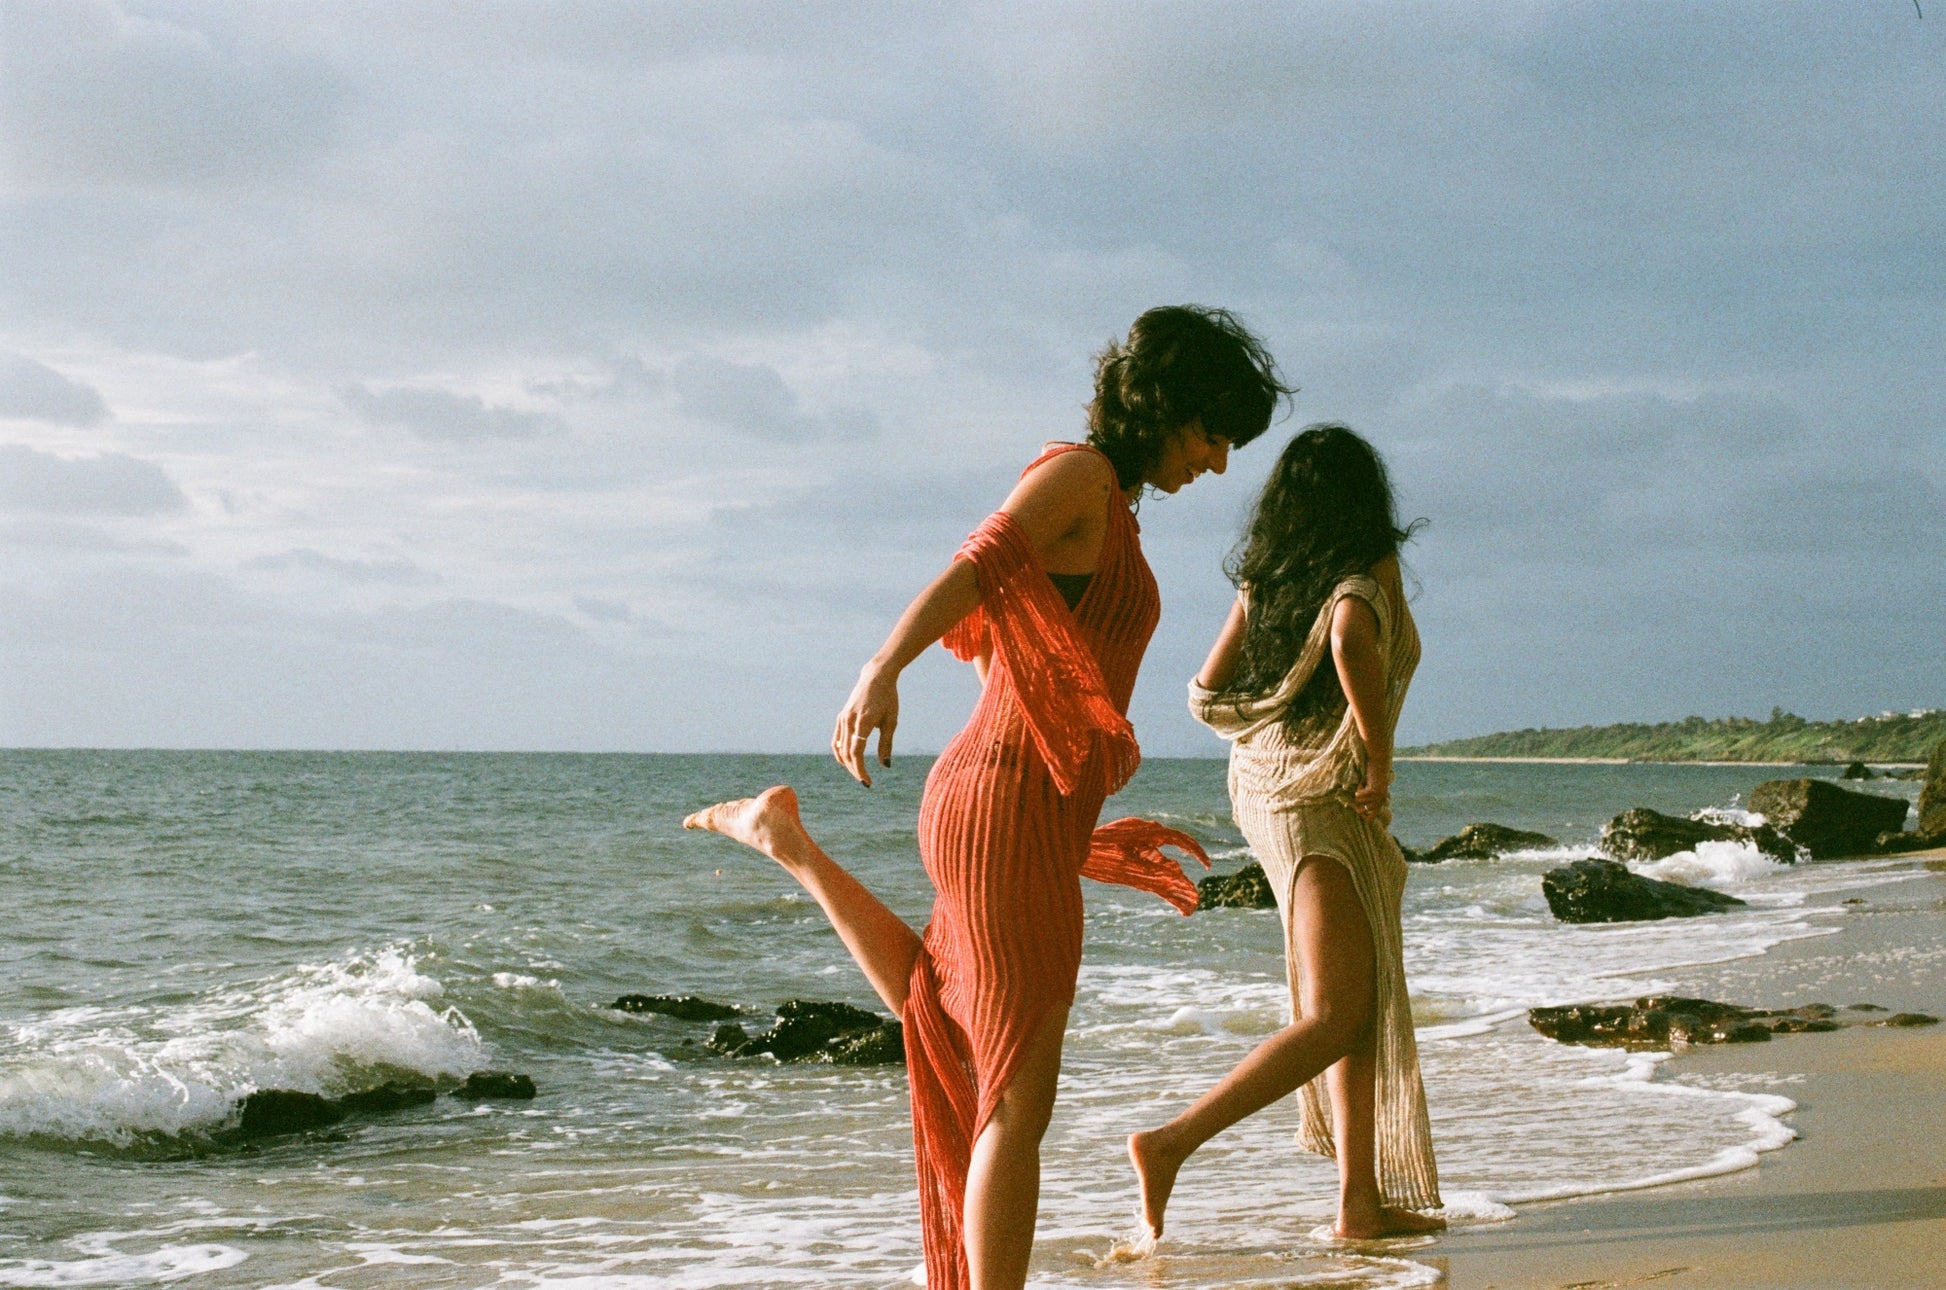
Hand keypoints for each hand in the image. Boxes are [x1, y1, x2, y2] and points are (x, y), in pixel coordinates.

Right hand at [833, 662, 898, 786]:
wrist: (876, 677)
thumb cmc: (888, 698)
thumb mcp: (891, 721)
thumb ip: (886, 744)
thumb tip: (885, 766)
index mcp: (863, 722)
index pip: (856, 753)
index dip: (860, 770)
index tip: (867, 782)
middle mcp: (849, 721)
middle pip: (847, 753)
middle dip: (855, 770)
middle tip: (865, 781)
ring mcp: (843, 718)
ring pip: (839, 748)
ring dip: (847, 763)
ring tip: (858, 772)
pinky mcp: (841, 717)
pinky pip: (836, 740)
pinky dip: (840, 752)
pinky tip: (848, 760)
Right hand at [1353, 759, 1390, 823]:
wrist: (1379, 762)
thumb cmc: (1373, 774)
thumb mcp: (1370, 789)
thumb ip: (1366, 798)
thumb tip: (1355, 809)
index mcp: (1381, 802)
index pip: (1370, 818)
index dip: (1362, 815)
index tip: (1357, 809)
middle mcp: (1381, 801)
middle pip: (1362, 810)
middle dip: (1358, 801)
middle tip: (1360, 792)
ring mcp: (1378, 797)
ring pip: (1359, 802)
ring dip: (1359, 792)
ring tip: (1364, 784)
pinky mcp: (1373, 791)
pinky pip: (1358, 795)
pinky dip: (1359, 788)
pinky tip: (1363, 782)